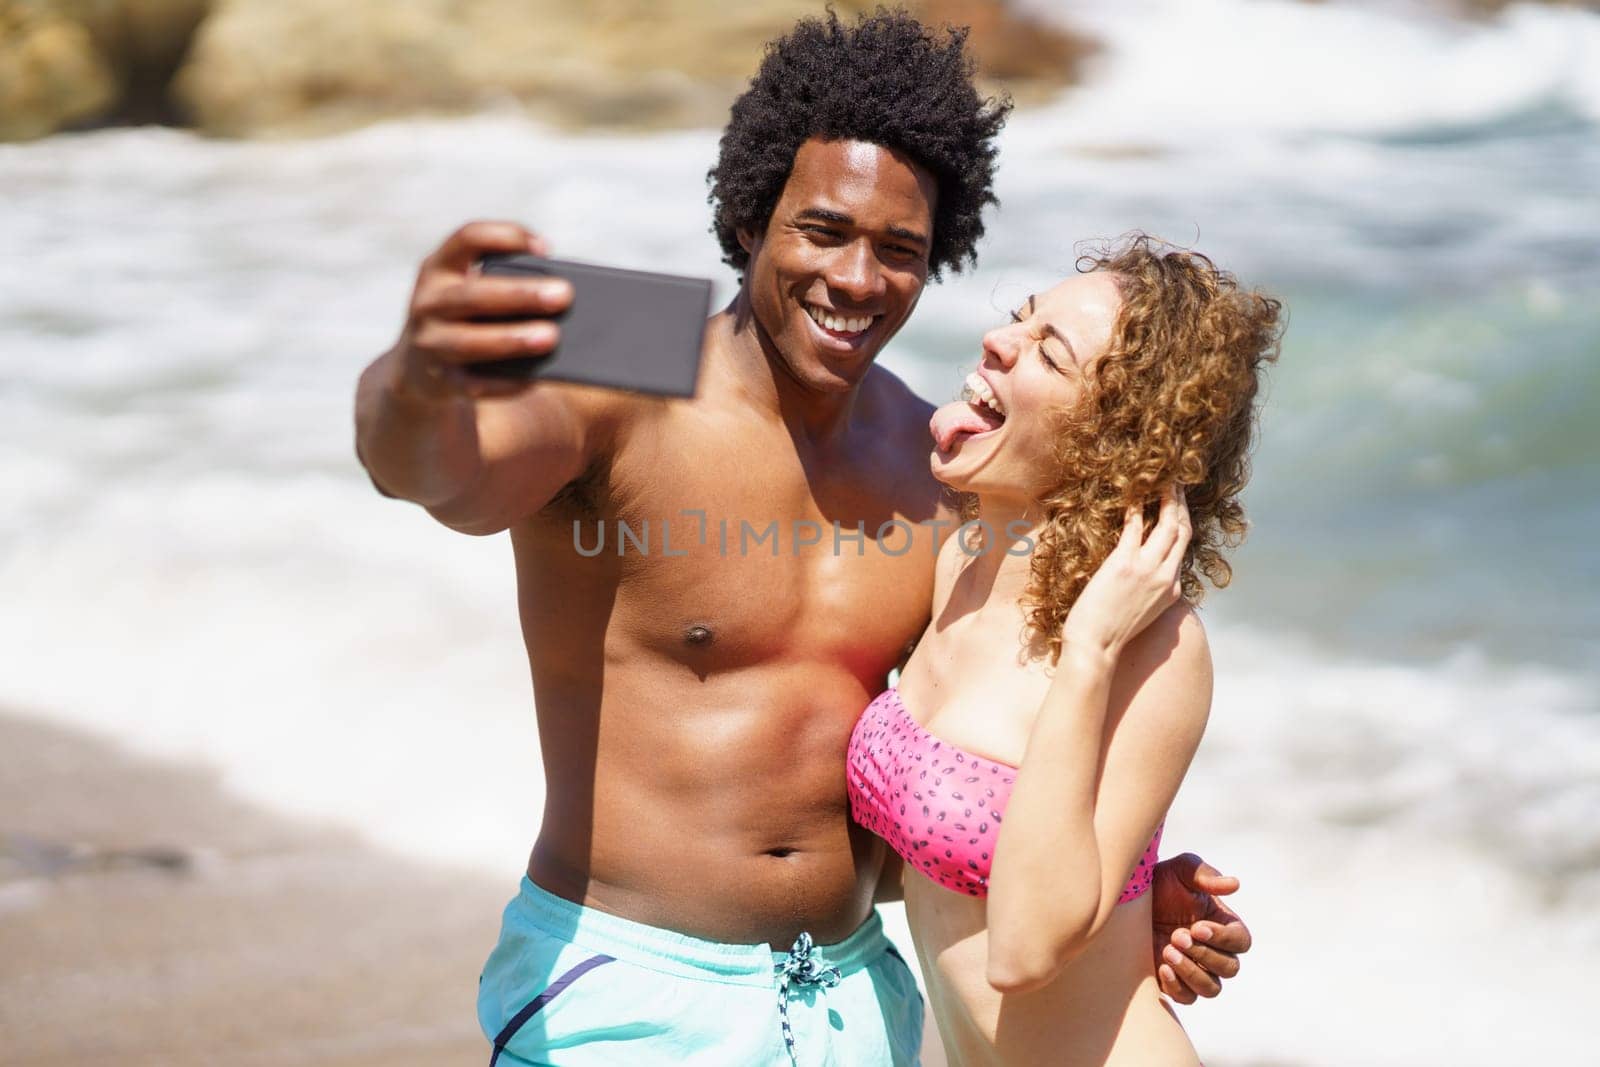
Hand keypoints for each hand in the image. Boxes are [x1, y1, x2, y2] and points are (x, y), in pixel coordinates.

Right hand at [388, 221, 573, 399]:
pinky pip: (475, 383)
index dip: (506, 237)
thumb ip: (504, 281)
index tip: (546, 249)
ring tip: (551, 337)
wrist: (416, 368)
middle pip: (474, 294)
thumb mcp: (468, 288)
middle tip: (564, 295)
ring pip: (469, 341)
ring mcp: (430, 343)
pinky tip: (534, 378)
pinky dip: (506, 382)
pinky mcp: (440, 380)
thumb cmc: (463, 317)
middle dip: (520, 294)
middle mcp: (429, 302)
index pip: (468, 238)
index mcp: (439, 268)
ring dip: (512, 339)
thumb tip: (560, 294)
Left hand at [1061, 486, 1191, 657]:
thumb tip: (1146, 579)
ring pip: (1168, 525)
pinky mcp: (1124, 564)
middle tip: (1178, 484)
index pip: (1183, 550)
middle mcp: (1166, 577)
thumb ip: (1152, 593)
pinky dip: (1137, 508)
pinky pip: (1135, 527)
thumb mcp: (1143, 613)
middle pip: (1183, 532)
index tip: (1178, 508)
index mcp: (1172, 590)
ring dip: (1169, 499)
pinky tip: (1135, 495)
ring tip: (1165, 481)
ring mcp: (1147, 570)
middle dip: (1183, 504)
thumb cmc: (1111, 634)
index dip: (1182, 525)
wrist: (1096, 647)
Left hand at [1149, 852, 1250, 1003]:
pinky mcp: (1173, 981)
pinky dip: (1178, 987)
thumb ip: (1205, 875)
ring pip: (1211, 988)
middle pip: (1229, 969)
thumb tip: (1234, 884)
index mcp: (1223, 925)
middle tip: (1178, 936)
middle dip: (1205, 954)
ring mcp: (1194, 968)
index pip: (1241, 942)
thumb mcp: (1180, 870)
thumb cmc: (1160, 881)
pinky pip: (1186, 997)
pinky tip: (1162, 967)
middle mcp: (1213, 950)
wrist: (1127, 899)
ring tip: (1168, 951)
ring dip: (1193, 973)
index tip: (1198, 927)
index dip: (1223, 938)